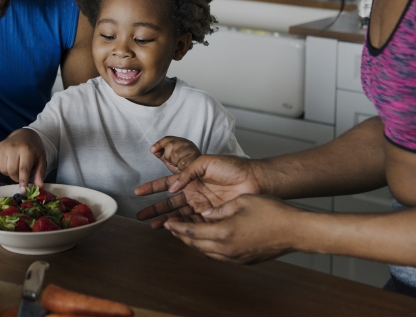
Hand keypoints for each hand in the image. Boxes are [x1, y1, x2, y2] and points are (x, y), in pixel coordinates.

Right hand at [0, 129, 45, 193]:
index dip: (23, 181)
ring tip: (15, 166)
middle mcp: (13, 148)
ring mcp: (2, 148)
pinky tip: (7, 163)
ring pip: (3, 170)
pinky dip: (1, 168)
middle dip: (16, 177)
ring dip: (8, 173)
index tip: (23, 190)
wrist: (23, 134)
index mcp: (26, 150)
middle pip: (11, 171)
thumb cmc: (33, 148)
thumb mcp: (40, 159)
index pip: (23, 169)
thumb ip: (39, 172)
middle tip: (21, 175)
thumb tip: (39, 186)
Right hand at [135, 154, 259, 227]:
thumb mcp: (205, 162)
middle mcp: (193, 192)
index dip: (152, 188)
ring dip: (165, 220)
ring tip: (152, 226)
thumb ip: (187, 172)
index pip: (166, 183)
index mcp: (190, 178)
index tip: (138, 192)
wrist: (254, 179)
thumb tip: (172, 187)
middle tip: (141, 215)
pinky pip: (193, 223)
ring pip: (178, 215)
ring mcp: (201, 205)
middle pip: (169, 202)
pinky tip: (172, 230)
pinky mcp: (211, 216)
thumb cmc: (232, 166)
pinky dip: (182, 227)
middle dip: (154, 208)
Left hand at [150, 136, 201, 173]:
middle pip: (171, 145)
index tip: (152, 150)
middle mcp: (188, 144)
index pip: (168, 139)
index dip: (159, 144)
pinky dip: (181, 168)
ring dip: (175, 163)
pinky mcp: (197, 159)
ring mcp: (193, 150)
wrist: (198, 176)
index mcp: (181, 142)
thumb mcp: (170, 159)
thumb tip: (152, 149)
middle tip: (173, 162)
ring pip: (176, 155)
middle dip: (168, 156)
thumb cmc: (184, 167)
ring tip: (180, 166)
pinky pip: (183, 163)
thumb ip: (161, 153)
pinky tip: (184, 169)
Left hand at [164, 194, 303, 263]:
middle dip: (181, 236)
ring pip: (206, 252)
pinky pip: (219, 255)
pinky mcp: (244, 261)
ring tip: (186, 233)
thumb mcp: (240, 202)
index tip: (166, 223)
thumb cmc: (271, 211)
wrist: (295, 230)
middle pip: (196, 245)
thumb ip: (219, 209)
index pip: (191, 232)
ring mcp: (236, 257)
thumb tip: (204, 213)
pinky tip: (207, 239)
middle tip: (171, 227)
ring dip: (194, 243)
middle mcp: (227, 249)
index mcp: (224, 232)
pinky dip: (208, 247)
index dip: (177, 227)